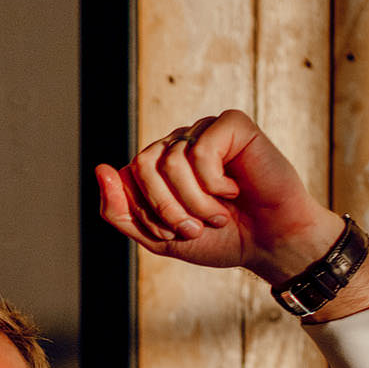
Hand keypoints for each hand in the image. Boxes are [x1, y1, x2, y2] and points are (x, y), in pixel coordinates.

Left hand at [95, 109, 344, 281]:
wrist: (268, 243)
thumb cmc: (219, 239)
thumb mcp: (158, 236)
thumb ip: (120, 210)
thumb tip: (100, 169)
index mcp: (158, 167)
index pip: (127, 178)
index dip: (148, 213)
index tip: (177, 234)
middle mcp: (178, 144)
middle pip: (143, 165)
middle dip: (166, 207)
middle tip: (193, 228)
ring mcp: (204, 132)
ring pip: (171, 160)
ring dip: (194, 201)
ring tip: (218, 214)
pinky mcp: (231, 124)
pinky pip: (201, 150)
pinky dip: (214, 182)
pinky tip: (234, 189)